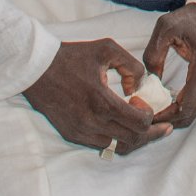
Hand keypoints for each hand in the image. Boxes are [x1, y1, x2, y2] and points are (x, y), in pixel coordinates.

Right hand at [22, 38, 165, 153]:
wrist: (36, 69)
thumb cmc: (72, 56)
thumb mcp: (107, 49)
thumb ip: (132, 66)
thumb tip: (138, 86)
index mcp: (103, 102)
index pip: (140, 123)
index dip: (150, 115)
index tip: (141, 101)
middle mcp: (92, 122)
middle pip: (133, 139)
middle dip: (150, 131)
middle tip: (158, 122)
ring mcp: (81, 131)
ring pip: (118, 146)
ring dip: (132, 136)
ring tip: (138, 125)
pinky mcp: (72, 135)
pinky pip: (101, 145)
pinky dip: (114, 137)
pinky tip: (118, 124)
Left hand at [142, 3, 195, 128]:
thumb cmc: (193, 17)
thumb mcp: (166, 26)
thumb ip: (154, 52)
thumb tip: (149, 78)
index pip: (184, 108)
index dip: (163, 116)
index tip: (144, 114)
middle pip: (188, 115)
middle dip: (165, 120)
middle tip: (143, 115)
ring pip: (193, 112)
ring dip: (172, 115)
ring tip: (151, 109)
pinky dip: (180, 107)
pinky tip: (164, 101)